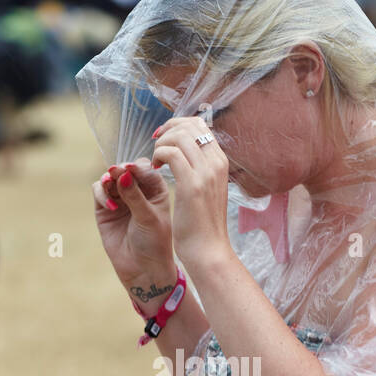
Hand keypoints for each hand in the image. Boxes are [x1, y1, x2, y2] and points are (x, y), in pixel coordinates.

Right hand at [91, 158, 174, 295]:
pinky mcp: (104, 209)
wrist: (143, 270)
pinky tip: (111, 206)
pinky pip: (99, 191)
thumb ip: (135, 195)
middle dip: (120, 170)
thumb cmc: (154, 243)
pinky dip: (101, 194)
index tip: (131, 169)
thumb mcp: (149, 217)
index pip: (144, 169)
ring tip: (109, 185)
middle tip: (116, 172)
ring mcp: (120, 199)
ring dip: (108, 179)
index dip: (137, 166)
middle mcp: (137, 191)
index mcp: (155, 189)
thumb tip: (123, 173)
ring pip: (109, 178)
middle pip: (124, 169)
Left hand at [150, 115, 234, 270]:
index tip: (164, 139)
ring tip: (155, 161)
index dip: (178, 125)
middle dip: (167, 130)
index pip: (200, 125)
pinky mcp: (192, 184)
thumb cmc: (203, 224)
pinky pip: (171, 153)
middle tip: (155, 145)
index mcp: (220, 162)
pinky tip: (155, 169)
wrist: (208, 250)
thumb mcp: (207, 190)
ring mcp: (206, 172)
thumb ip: (201, 169)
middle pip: (190, 125)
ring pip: (179, 136)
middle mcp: (216, 163)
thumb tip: (188, 152)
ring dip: (161, 144)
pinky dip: (158, 155)